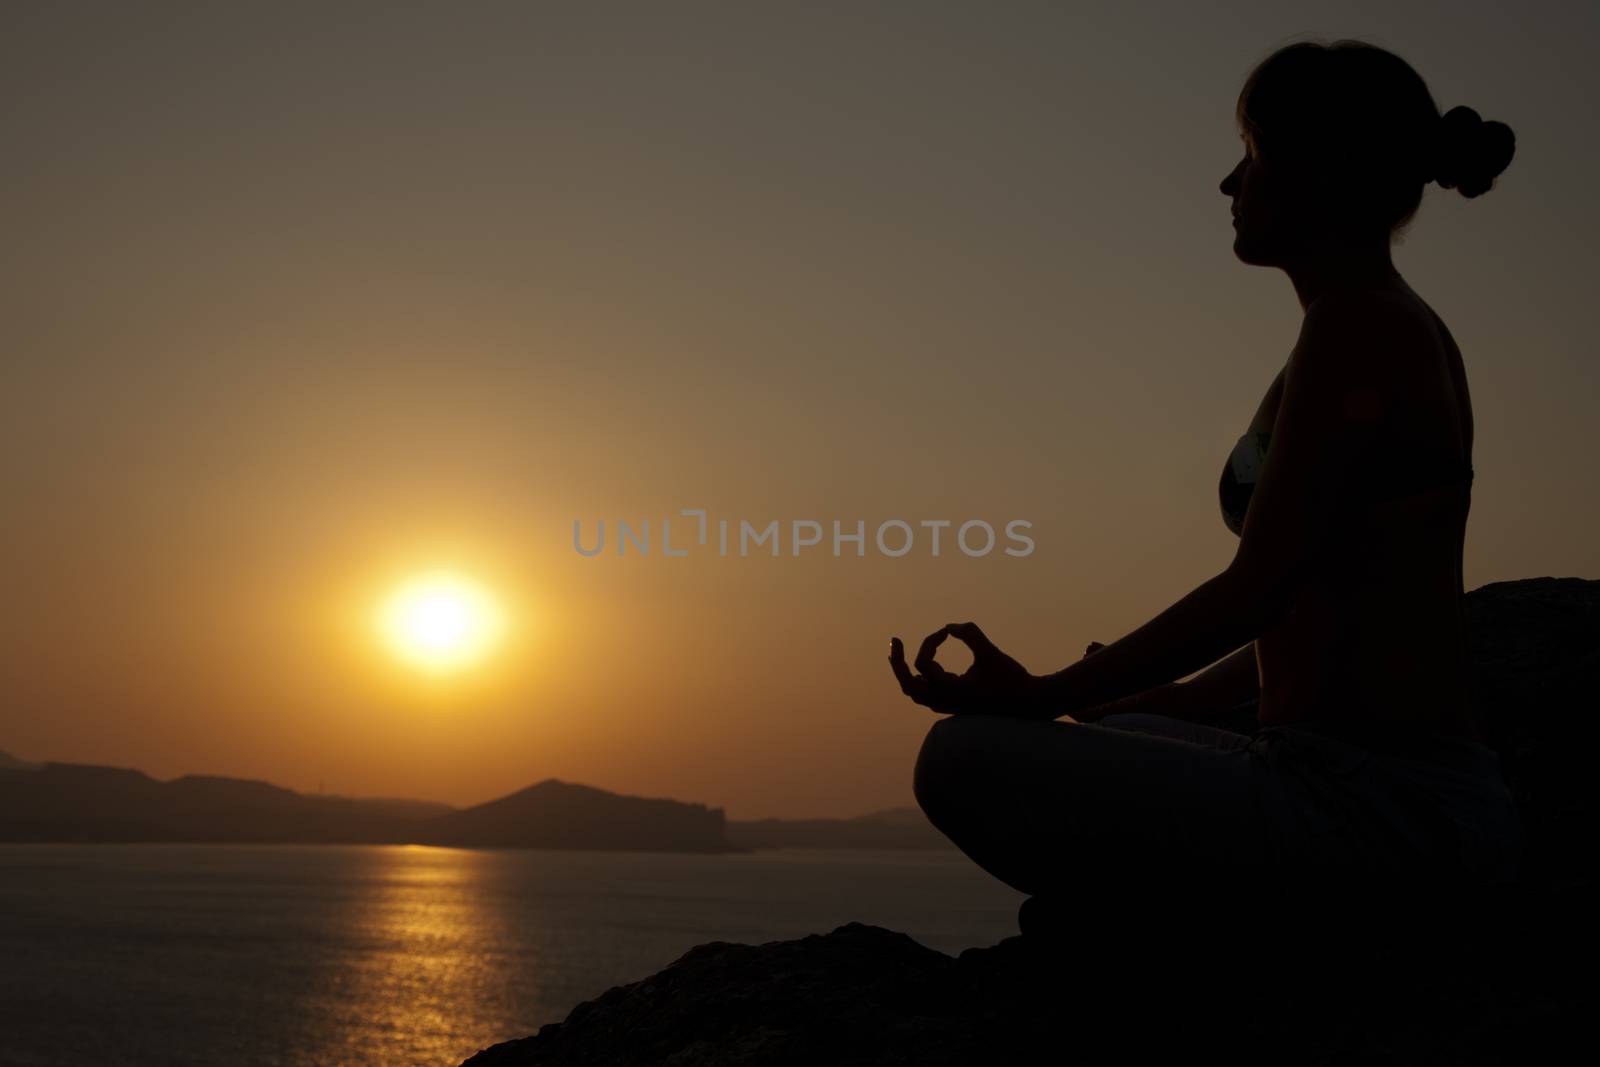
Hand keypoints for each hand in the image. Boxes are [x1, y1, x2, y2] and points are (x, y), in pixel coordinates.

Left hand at [888, 621, 1045, 717]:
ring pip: (915, 693)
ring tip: (898, 655)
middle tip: (894, 641)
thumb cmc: (1011, 679)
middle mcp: (945, 701)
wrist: (1030, 704)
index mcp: (950, 690)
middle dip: (898, 662)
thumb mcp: (990, 653)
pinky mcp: (955, 705)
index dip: (930, 641)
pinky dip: (920, 680)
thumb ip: (970, 635)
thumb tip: (950, 626)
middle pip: (907, 684)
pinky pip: (927, 696)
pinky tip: (924, 667)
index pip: (923, 663)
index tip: (946, 632)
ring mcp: (949, 706)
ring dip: (906, 673)